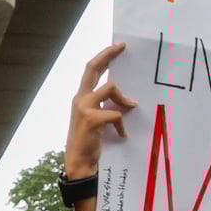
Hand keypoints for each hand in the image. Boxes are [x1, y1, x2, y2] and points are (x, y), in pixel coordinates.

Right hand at [66, 43, 135, 178]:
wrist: (80, 163)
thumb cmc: (90, 143)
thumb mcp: (96, 120)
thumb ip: (105, 106)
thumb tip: (126, 99)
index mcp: (80, 98)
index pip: (90, 70)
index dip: (103, 57)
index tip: (116, 47)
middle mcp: (79, 98)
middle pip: (92, 68)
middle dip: (107, 55)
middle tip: (121, 47)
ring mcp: (84, 108)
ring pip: (110, 88)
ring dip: (123, 98)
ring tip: (131, 107)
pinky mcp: (91, 119)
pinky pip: (115, 113)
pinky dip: (121, 124)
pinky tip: (122, 135)